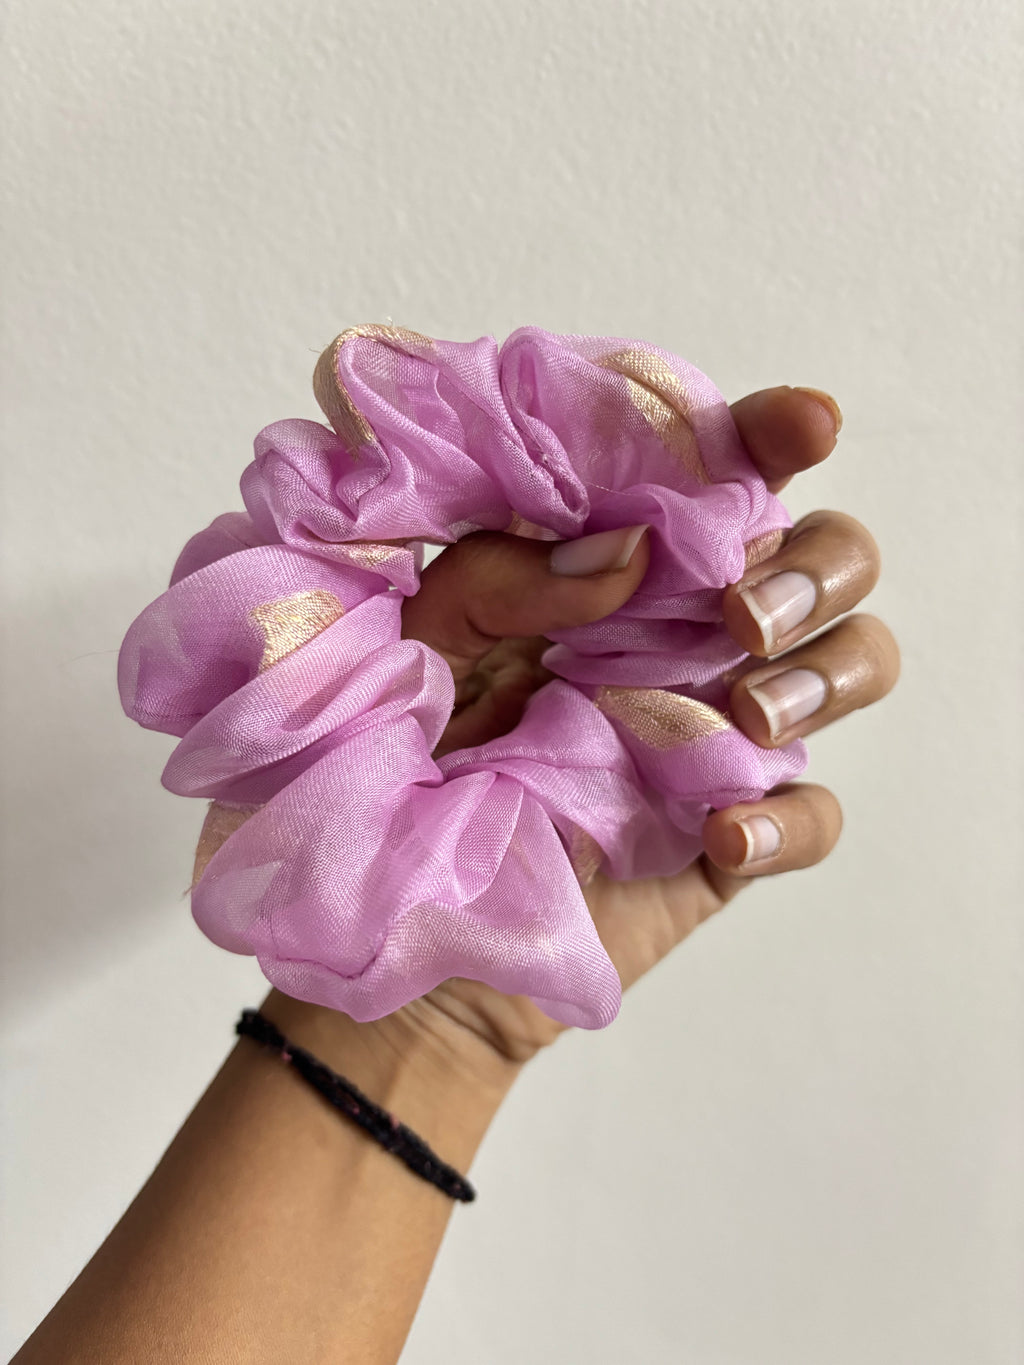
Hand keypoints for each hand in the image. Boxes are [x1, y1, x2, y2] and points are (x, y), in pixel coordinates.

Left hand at [397, 385, 898, 1063]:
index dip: (770, 437)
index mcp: (613, 564)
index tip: (803, 426)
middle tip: (737, 614)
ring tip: (748, 713)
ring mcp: (716, 731)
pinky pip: (817, 812)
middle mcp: (684, 632)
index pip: (714, 478)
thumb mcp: (410, 639)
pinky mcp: (728, 832)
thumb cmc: (387, 759)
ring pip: (856, 661)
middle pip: (828, 557)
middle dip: (816, 567)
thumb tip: (631, 550)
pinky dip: (792, 817)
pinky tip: (722, 835)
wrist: (392, 917)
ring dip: (829, 670)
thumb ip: (500, 574)